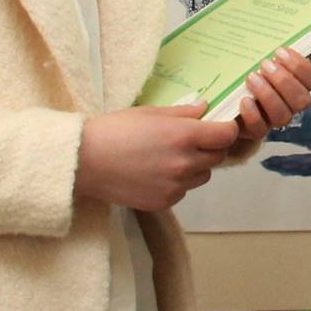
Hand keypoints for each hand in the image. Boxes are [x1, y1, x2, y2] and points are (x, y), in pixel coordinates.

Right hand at [75, 103, 241, 210]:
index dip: (225, 130)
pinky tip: (155, 173)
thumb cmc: (115, 130)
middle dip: (210, 147)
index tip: (218, 127)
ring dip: (195, 166)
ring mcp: (175, 186)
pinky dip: (177, 183)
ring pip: (202, 176)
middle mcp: (185, 163)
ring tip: (168, 157)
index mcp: (184, 136)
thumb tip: (205, 109)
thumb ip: (183, 113)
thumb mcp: (150, 113)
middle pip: (218, 157)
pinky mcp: (164, 202)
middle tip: (191, 140)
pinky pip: (183, 191)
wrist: (84, 161)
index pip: (226, 136)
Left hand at [230, 46, 310, 141]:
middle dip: (284, 82)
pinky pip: (260, 130)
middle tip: (265, 65)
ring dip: (269, 96)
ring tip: (252, 78)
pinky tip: (244, 100)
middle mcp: (290, 102)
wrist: (228, 85)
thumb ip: (308, 42)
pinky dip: (253, 115)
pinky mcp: (254, 129)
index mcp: (300, 82)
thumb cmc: (258, 65)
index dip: (300, 67)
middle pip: (301, 100)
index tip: (280, 52)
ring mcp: (273, 118)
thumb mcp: (278, 51)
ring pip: (283, 116)